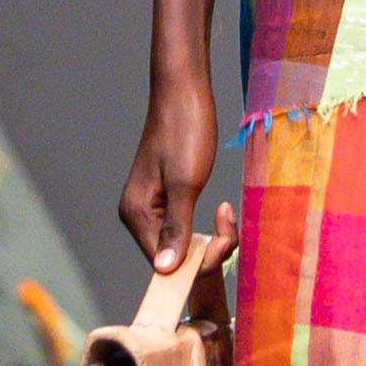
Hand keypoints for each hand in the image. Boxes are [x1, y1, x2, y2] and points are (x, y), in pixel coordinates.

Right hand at [121, 0, 223, 269]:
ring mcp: (150, 208)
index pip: (165, 264)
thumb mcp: (186, 183)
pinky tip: (221, 212)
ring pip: (182, 245)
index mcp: (136, 214)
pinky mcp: (164, 199)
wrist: (185, 92)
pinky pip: (184, 229)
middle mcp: (137, 215)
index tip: (226, 240)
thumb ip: (176, 229)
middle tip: (230, 221)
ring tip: (227, 215)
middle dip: (207, 249)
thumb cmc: (185, 131)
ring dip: (210, 239)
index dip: (198, 262)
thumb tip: (165, 272)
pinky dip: (205, 228)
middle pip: (173, 258)